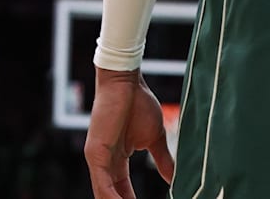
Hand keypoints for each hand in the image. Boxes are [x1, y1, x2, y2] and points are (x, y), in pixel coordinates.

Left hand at [84, 67, 174, 198]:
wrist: (127, 82)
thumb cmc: (138, 104)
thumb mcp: (154, 139)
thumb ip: (163, 160)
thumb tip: (175, 179)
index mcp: (116, 160)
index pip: (123, 192)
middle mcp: (104, 163)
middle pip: (112, 197)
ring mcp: (97, 159)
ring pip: (105, 195)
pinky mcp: (95, 153)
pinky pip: (101, 184)